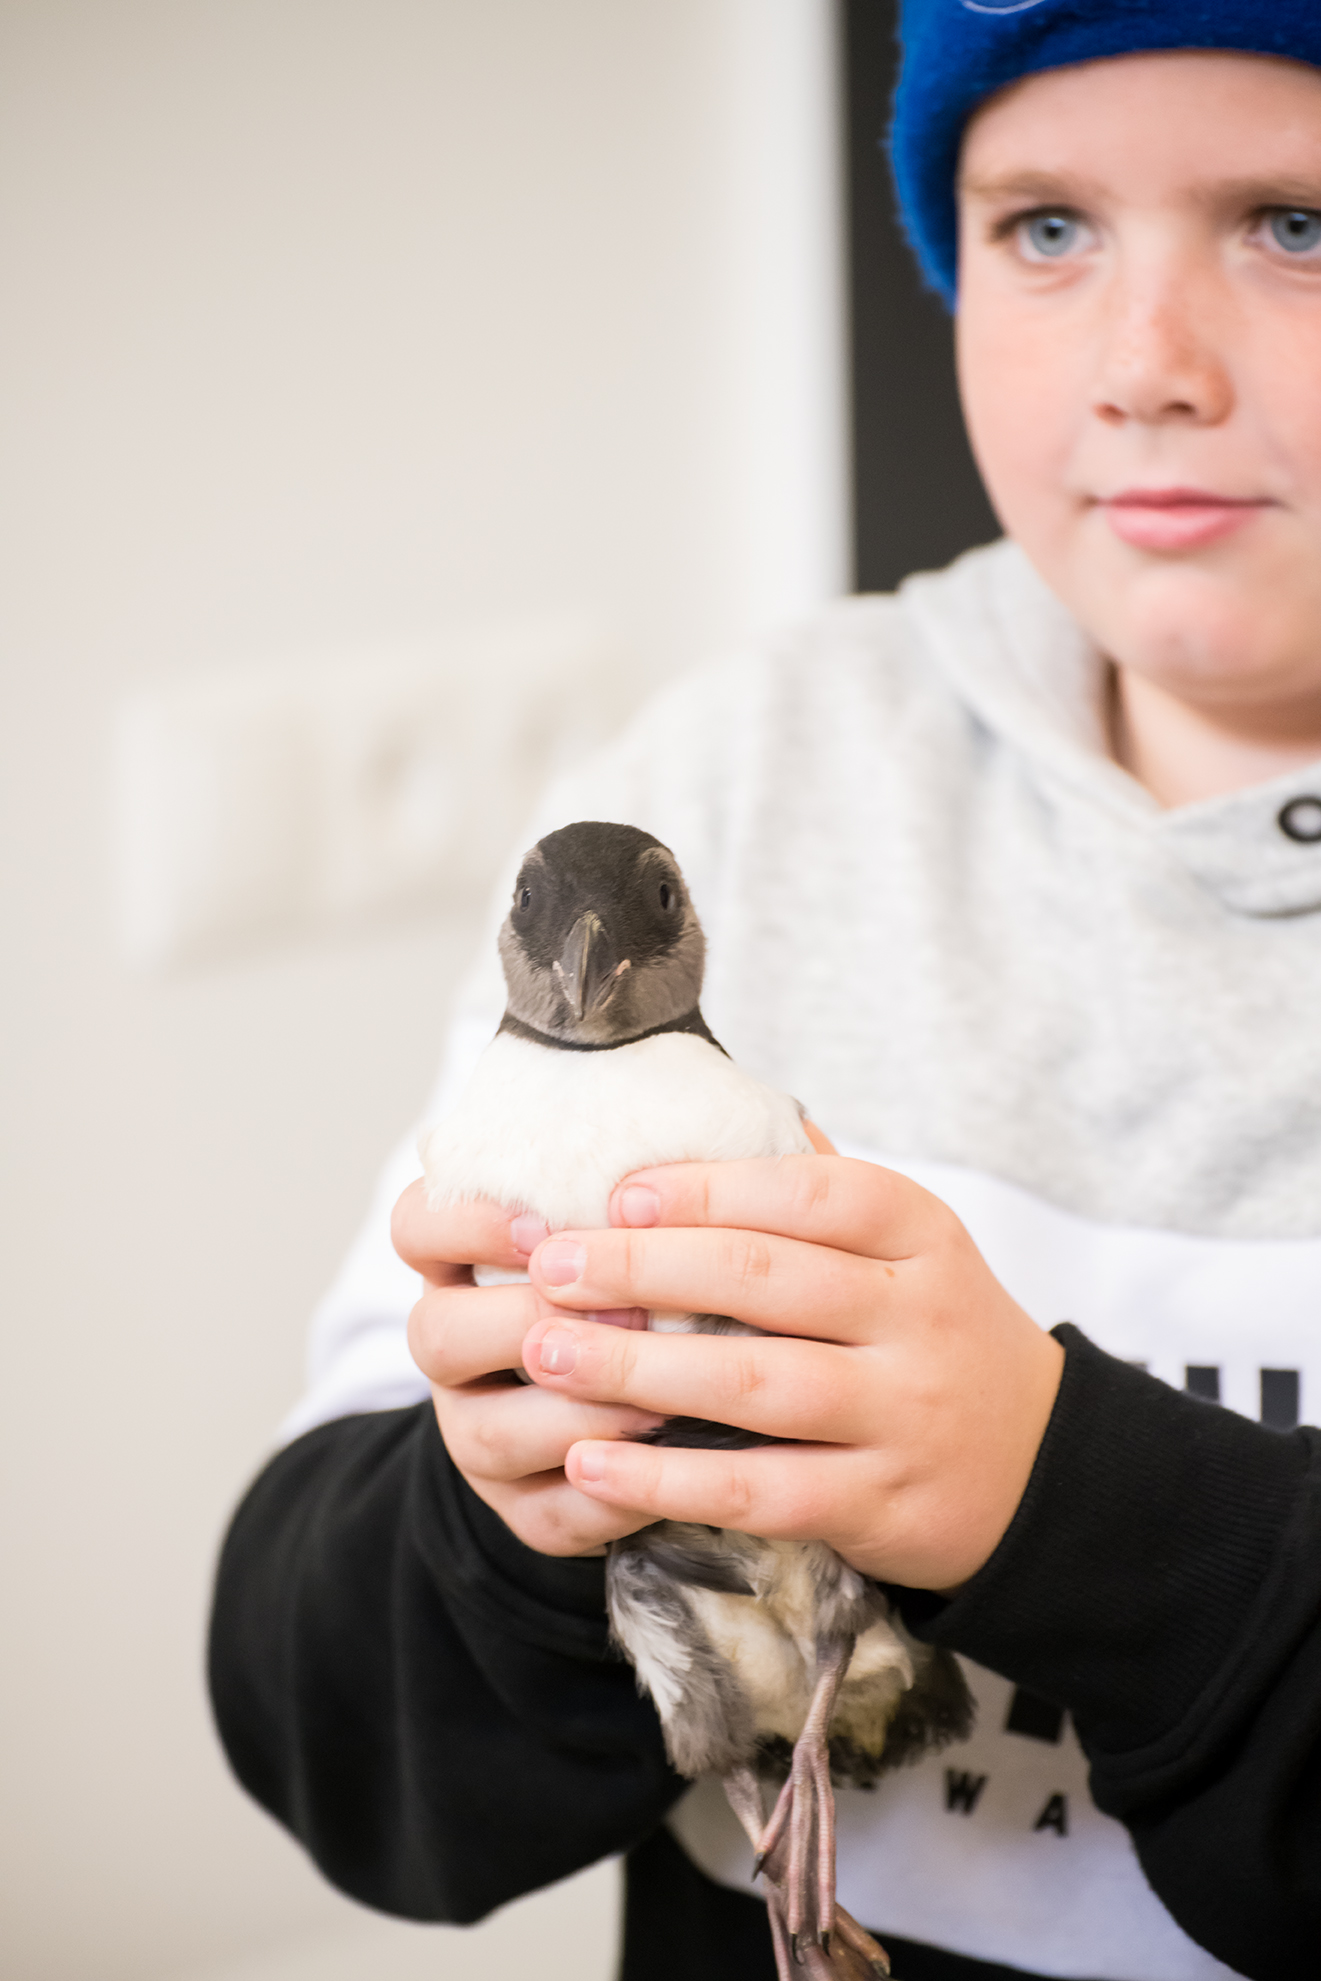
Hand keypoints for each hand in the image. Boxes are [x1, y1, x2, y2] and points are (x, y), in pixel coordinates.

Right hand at [392, 1179, 662, 1555]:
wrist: (649, 1411)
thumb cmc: (651, 1288)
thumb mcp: (638, 1227)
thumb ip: (649, 1182)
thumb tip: (707, 1128)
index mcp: (465, 1266)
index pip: (417, 1225)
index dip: (467, 1222)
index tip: (547, 1223)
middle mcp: (453, 1352)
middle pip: (436, 1332)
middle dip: (528, 1321)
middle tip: (626, 1309)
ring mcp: (477, 1434)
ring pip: (488, 1432)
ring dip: (577, 1412)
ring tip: (661, 1396)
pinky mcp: (523, 1511)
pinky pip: (549, 1513)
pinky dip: (611, 1494)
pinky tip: (671, 1466)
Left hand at [520, 1156, 1064, 1590]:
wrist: (1039, 1467)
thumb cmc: (933, 1332)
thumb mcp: (907, 1244)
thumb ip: (816, 1183)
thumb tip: (705, 1100)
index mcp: (921, 1233)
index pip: (809, 1194)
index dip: (706, 1189)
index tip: (615, 1196)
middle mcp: (918, 1317)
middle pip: (766, 1281)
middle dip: (643, 1272)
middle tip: (549, 1268)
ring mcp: (902, 1414)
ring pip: (757, 1386)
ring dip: (638, 1369)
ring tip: (547, 1353)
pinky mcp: (880, 1504)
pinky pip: (761, 1489)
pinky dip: (668, 1479)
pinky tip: (592, 1462)